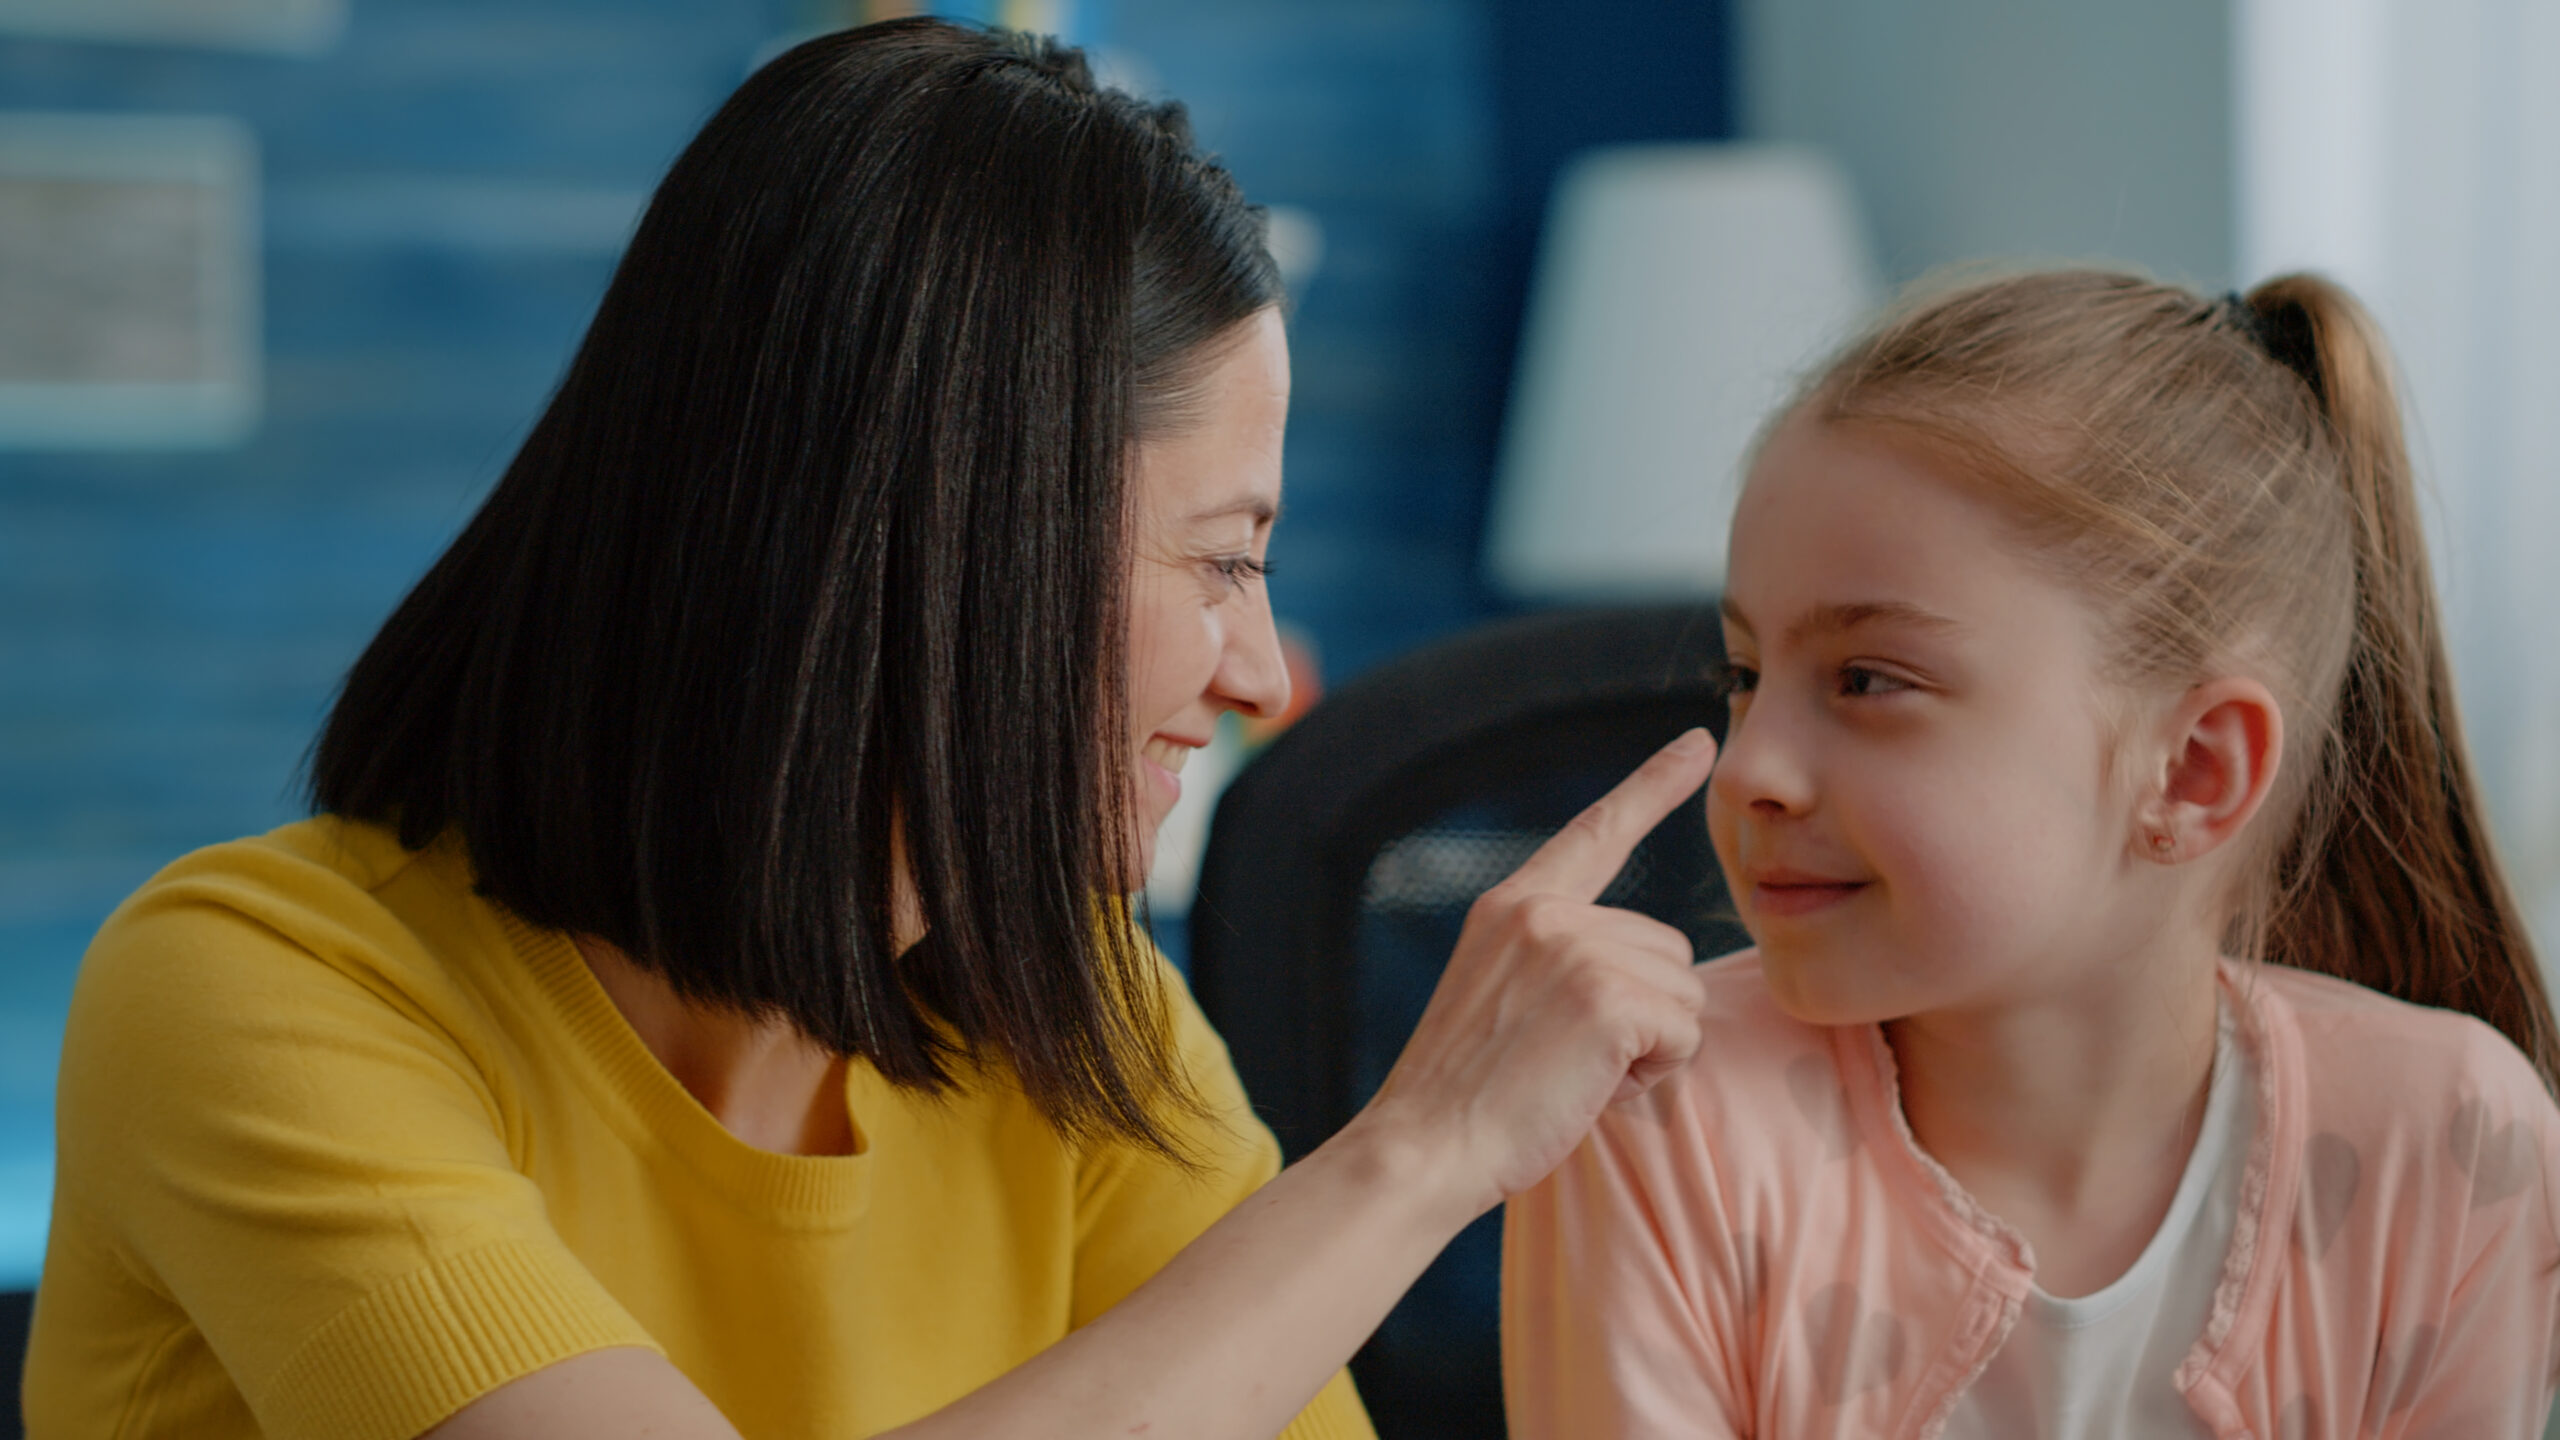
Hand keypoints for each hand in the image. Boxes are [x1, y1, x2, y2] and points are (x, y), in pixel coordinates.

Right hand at [1349, 728, 1717, 1221]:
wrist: (1422, 1148)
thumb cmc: (1467, 1098)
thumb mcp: (1502, 995)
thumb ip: (1561, 957)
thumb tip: (1652, 962)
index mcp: (1513, 904)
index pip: (1596, 831)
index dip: (1653, 785)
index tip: (1697, 744)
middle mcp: (1545, 911)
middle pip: (1666, 947)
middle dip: (1642, 1013)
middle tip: (1567, 1059)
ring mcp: (1576, 948)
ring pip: (1683, 992)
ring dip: (1649, 1047)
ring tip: (1573, 1074)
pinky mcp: (1608, 997)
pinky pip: (1685, 1032)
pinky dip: (1654, 1073)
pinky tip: (1592, 1088)